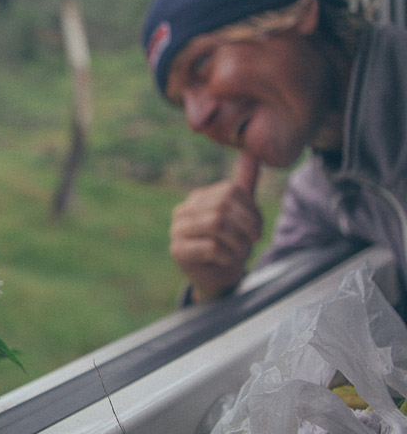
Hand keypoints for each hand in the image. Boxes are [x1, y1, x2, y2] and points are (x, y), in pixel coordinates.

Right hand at [170, 153, 261, 301]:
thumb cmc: (230, 245)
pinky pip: (211, 246)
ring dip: (237, 241)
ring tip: (240, 252)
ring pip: (216, 224)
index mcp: (197, 198)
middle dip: (246, 225)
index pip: (229, 191)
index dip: (250, 209)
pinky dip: (227, 255)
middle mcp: (182, 211)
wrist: (218, 279)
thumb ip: (244, 185)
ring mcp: (177, 231)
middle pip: (222, 206)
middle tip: (253, 241)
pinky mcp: (178, 251)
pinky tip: (227, 260)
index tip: (257, 229)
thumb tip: (251, 153)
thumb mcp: (240, 214)